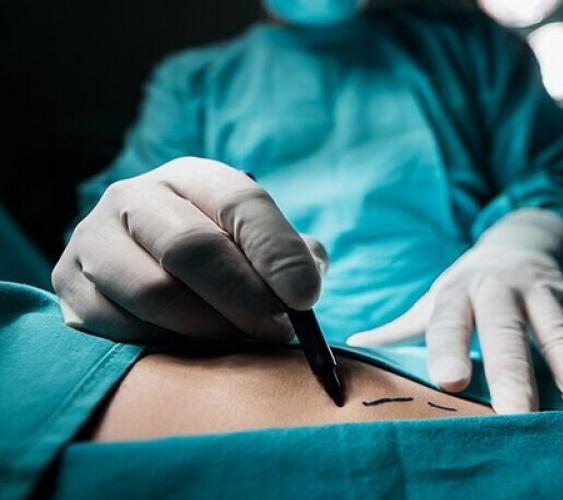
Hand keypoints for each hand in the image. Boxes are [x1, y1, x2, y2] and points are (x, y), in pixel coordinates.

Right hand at [53, 157, 325, 342]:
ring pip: (153, 291)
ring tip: (235, 338)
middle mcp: (136, 196)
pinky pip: (119, 325)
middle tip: (276, 330)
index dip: (277, 252)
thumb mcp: (259, 245)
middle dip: (244, 298)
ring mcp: (94, 237)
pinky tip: (186, 343)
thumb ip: (293, 257)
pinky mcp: (69, 283)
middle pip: (192, 248)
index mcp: (193, 177)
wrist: (142, 267)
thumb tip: (305, 282)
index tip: (306, 297)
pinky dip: (162, 342)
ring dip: (206, 327)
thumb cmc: (221, 258)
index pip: (240, 203)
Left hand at [348, 210, 562, 413]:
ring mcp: (544, 293)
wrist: (516, 240)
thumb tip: (355, 347)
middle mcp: (502, 289)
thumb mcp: (433, 297)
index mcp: (459, 291)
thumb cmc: (466, 285)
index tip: (449, 383)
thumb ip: (400, 326)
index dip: (450, 348)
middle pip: (509, 332)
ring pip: (562, 336)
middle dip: (515, 373)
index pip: (450, 320)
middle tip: (518, 417)